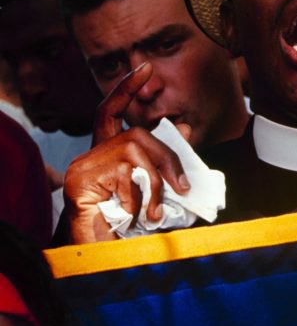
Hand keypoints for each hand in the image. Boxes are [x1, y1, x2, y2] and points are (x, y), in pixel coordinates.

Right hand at [63, 64, 189, 243]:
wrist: (95, 258)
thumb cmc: (123, 226)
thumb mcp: (150, 190)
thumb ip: (165, 162)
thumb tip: (186, 130)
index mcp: (107, 153)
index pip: (112, 110)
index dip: (127, 88)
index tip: (146, 67)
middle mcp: (93, 153)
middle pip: (138, 135)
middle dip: (168, 160)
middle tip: (184, 188)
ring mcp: (84, 164)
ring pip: (136, 155)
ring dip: (155, 185)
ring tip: (156, 213)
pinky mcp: (81, 178)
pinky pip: (125, 177)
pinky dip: (138, 199)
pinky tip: (133, 217)